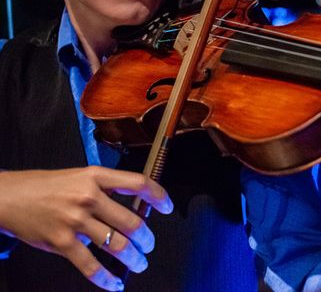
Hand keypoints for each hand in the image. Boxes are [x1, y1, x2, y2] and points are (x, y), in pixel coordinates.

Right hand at [0, 166, 172, 290]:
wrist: (10, 196)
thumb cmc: (46, 186)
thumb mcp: (80, 176)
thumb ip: (105, 188)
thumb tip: (133, 205)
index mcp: (96, 176)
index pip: (137, 183)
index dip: (158, 195)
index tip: (167, 206)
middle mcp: (88, 196)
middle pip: (131, 220)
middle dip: (146, 237)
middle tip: (149, 244)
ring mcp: (75, 220)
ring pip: (117, 244)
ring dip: (133, 258)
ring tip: (139, 263)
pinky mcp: (62, 241)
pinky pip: (90, 265)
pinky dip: (105, 278)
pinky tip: (114, 283)